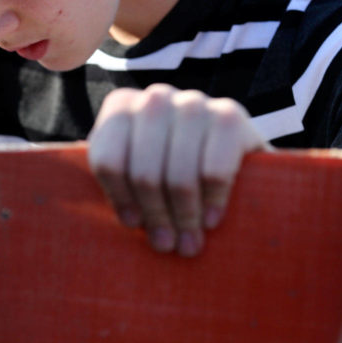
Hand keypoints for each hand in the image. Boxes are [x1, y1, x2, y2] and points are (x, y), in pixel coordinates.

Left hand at [87, 85, 269, 256]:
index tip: (132, 225)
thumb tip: (130, 222)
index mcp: (121, 106)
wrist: (233, 152)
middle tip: (167, 245)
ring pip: (178, 175)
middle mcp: (155, 98)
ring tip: (188, 243)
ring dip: (184, 217)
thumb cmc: (170, 168)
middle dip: (156, 216)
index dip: (120, 199)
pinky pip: (214, 172)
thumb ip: (123, 186)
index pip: (108, 161)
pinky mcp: (231, 115)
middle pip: (143, 172)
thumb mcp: (136, 171)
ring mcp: (193, 103)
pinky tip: (211, 220)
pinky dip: (212, 202)